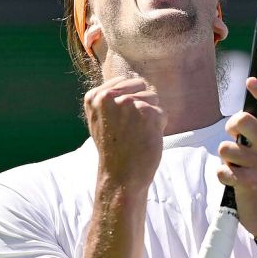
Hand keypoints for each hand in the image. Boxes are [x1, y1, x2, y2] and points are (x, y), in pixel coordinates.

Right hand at [84, 76, 166, 193]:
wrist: (121, 176)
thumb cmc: (113, 149)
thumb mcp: (101, 119)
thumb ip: (111, 98)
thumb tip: (135, 81)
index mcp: (94, 96)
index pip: (124, 81)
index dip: (128, 101)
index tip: (119, 122)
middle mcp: (109, 96)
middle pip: (141, 86)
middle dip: (141, 105)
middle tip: (130, 129)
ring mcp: (128, 103)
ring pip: (153, 98)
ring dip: (150, 116)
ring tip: (137, 134)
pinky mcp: (147, 112)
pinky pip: (162, 112)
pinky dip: (159, 127)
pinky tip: (145, 139)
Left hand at [217, 77, 256, 236]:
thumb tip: (241, 117)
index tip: (251, 80)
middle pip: (243, 120)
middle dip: (231, 126)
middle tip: (233, 136)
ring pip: (226, 148)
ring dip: (226, 159)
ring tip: (238, 168)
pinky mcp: (251, 183)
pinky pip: (223, 170)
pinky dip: (223, 176)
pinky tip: (233, 181)